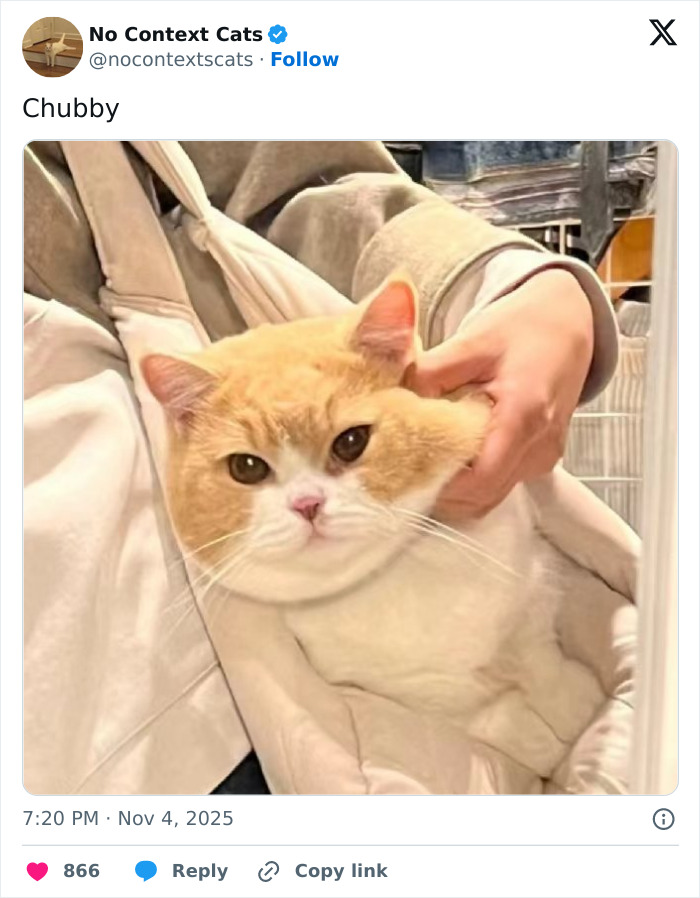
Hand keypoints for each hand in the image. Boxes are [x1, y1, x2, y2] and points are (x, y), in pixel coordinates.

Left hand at [407, 268, 593, 515]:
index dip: (441, 484)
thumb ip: (433, 372)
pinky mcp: (540, 460)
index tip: (406, 469)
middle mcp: (540, 445)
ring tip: (425, 457)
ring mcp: (543, 457)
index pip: (480, 479)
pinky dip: (472, 480)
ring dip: (456, 487)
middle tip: (405, 465)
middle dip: (441, 488)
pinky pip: (500, 485)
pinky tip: (452, 454)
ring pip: (490, 496)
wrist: (568, 323)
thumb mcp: (473, 340)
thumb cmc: (524, 328)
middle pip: (482, 496)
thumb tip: (395, 402)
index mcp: (525, 415)